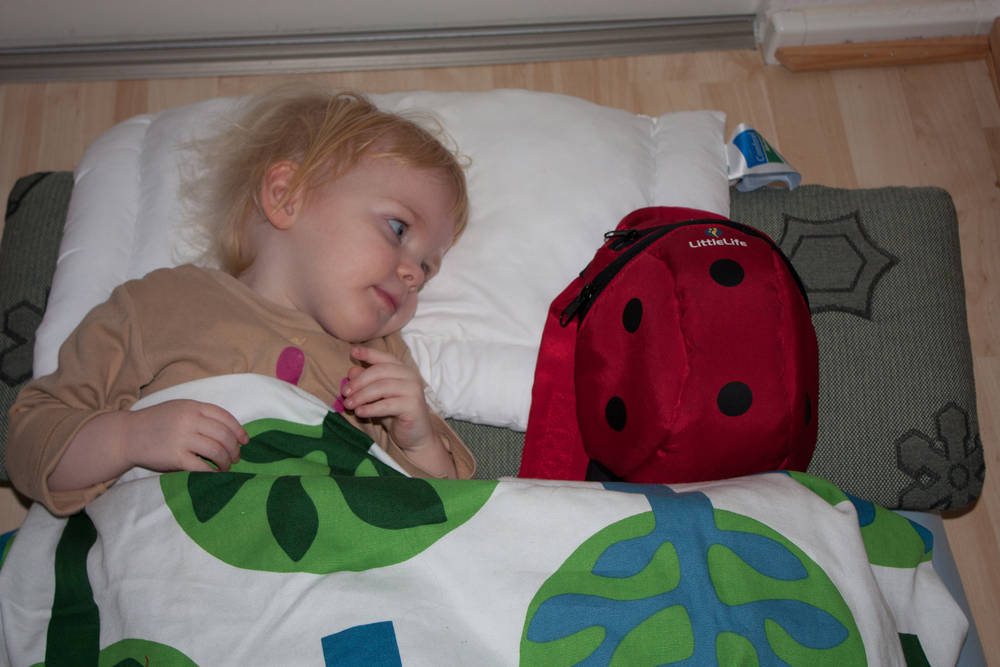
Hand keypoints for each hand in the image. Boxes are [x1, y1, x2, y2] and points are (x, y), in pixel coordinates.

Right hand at [48, 399, 248, 493]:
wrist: (126, 435)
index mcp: (192, 406)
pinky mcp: (174, 457)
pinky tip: (214, 475)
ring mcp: (182, 438)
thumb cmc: (155, 422)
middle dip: (234, 449)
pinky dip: (212, 472)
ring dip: (226, 461)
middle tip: (235, 458)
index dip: (238, 430)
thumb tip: (229, 430)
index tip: (244, 441)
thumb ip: (200, 415)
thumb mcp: (178, 409)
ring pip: (217, 450)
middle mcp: (189, 420)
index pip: (225, 417)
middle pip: (224, 435)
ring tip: (225, 467)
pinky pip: (201, 467)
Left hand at [341, 346, 434, 451]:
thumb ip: (366, 383)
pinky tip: (359, 413)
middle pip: (380, 371)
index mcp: (402, 370)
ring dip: (361, 396)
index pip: (384, 357)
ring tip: (349, 405)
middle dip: (359, 381)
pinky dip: (371, 408)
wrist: (415, 436)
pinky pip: (387, 405)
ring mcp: (414, 390)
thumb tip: (351, 371)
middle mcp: (410, 376)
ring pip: (382, 387)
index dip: (368, 353)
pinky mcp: (413, 406)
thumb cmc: (395, 414)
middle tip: (344, 392)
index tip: (352, 351)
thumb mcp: (377, 397)